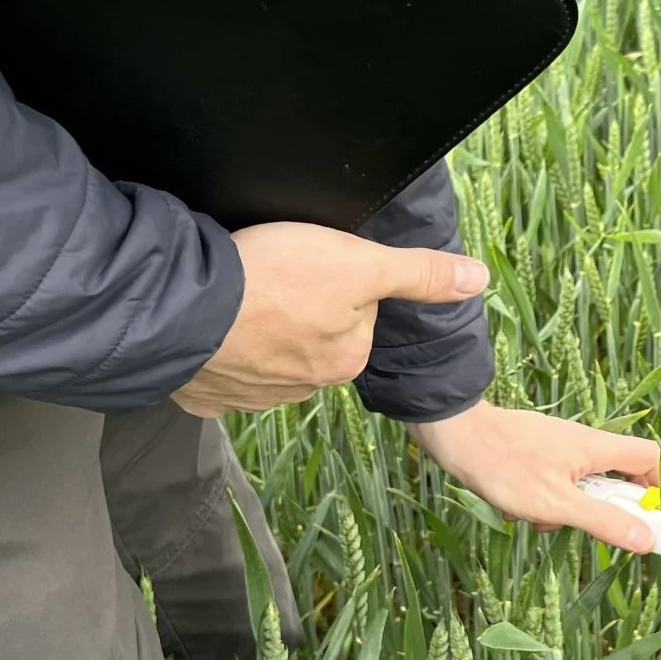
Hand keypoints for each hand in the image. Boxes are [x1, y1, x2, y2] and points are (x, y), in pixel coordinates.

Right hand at [173, 222, 488, 416]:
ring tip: (238, 295)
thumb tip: (478, 280)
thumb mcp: (360, 262)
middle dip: (294, 307)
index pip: (352, 312)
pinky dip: (215, 348)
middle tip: (269, 275)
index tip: (307, 265)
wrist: (182, 308)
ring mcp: (249, 397)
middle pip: (310, 334)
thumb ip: (419, 273)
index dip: (333, 280)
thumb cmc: (273, 278)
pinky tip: (210, 325)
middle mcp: (302, 389)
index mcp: (344, 359)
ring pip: (263, 352)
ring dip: (254, 328)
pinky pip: (219, 368)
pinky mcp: (205, 394)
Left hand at [407, 401, 660, 553]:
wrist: (455, 436)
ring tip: (542, 520)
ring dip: (570, 510)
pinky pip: (557, 484)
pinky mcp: (538, 455)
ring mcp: (560, 448)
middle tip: (596, 531)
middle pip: (620, 477)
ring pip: (584, 486)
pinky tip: (520, 511)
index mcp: (598, 449)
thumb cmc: (505, 467)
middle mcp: (584, 444)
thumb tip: (648, 539)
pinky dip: (545, 502)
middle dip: (609, 509)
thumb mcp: (558, 505)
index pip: (652, 459)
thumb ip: (604, 522)